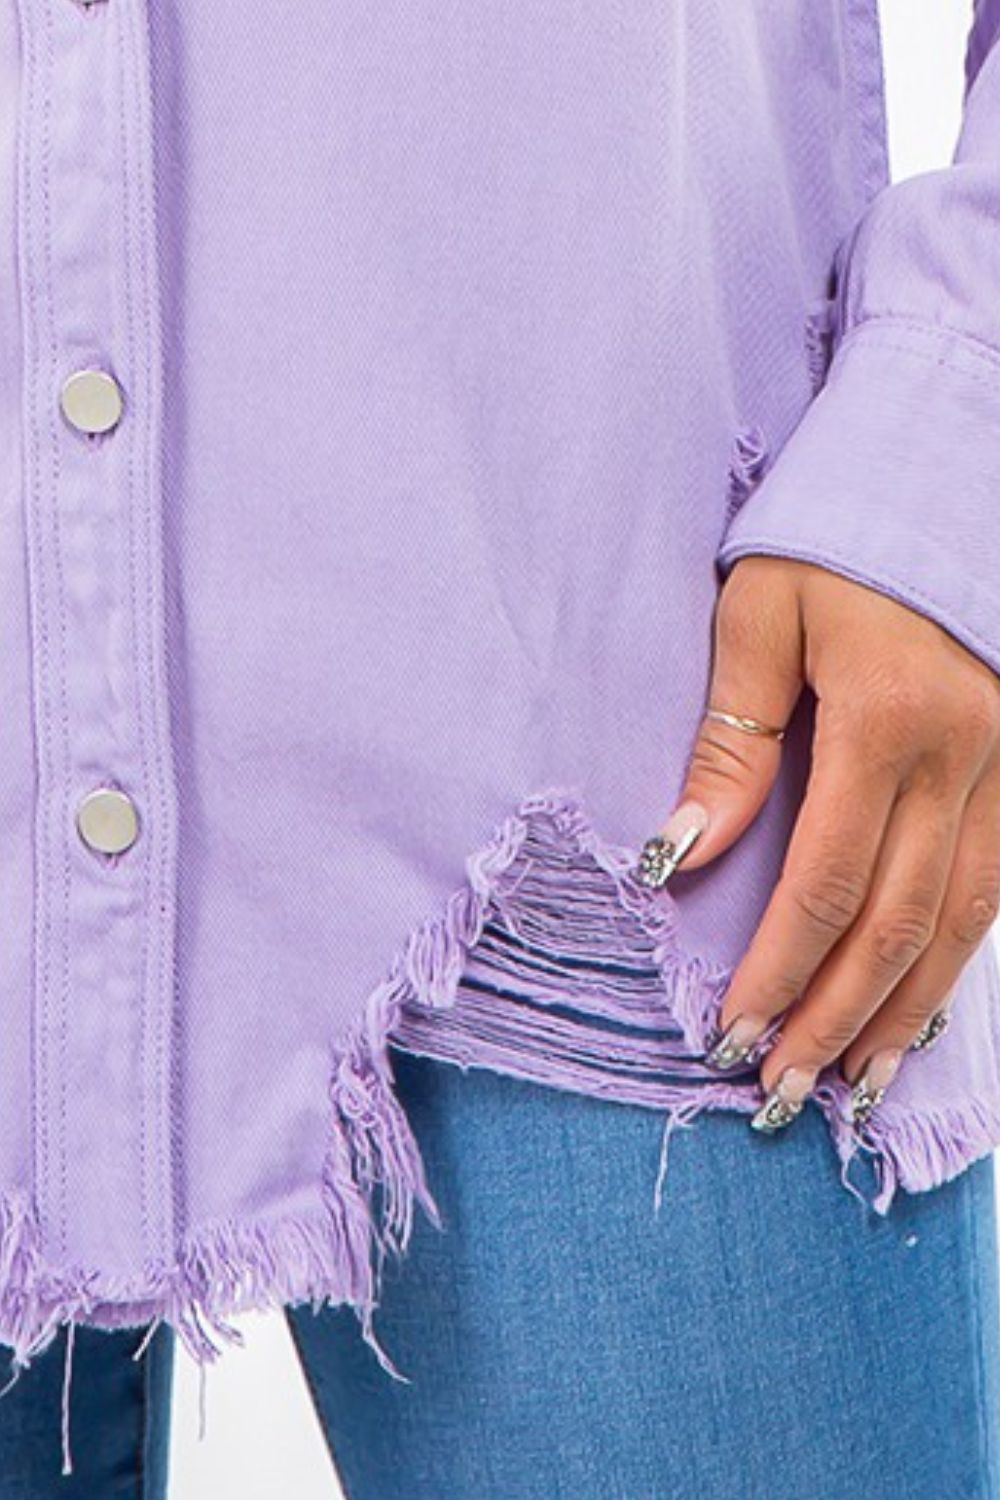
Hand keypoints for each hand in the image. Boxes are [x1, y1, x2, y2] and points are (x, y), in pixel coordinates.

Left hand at [658, 555, 999, 1129]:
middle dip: (833, 1018)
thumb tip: (681, 856)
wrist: (943, 477)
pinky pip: (995, 886)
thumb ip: (729, 740)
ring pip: (961, 923)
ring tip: (848, 1081)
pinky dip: (954, 959)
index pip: (826, 883)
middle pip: (897, 925)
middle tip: (779, 1090)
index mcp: (886, 720)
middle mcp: (963, 758)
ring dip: (902, 1012)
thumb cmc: (836, 538)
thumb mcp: (761, 612)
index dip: (777, 971)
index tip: (731, 1033)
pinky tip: (917, 1008)